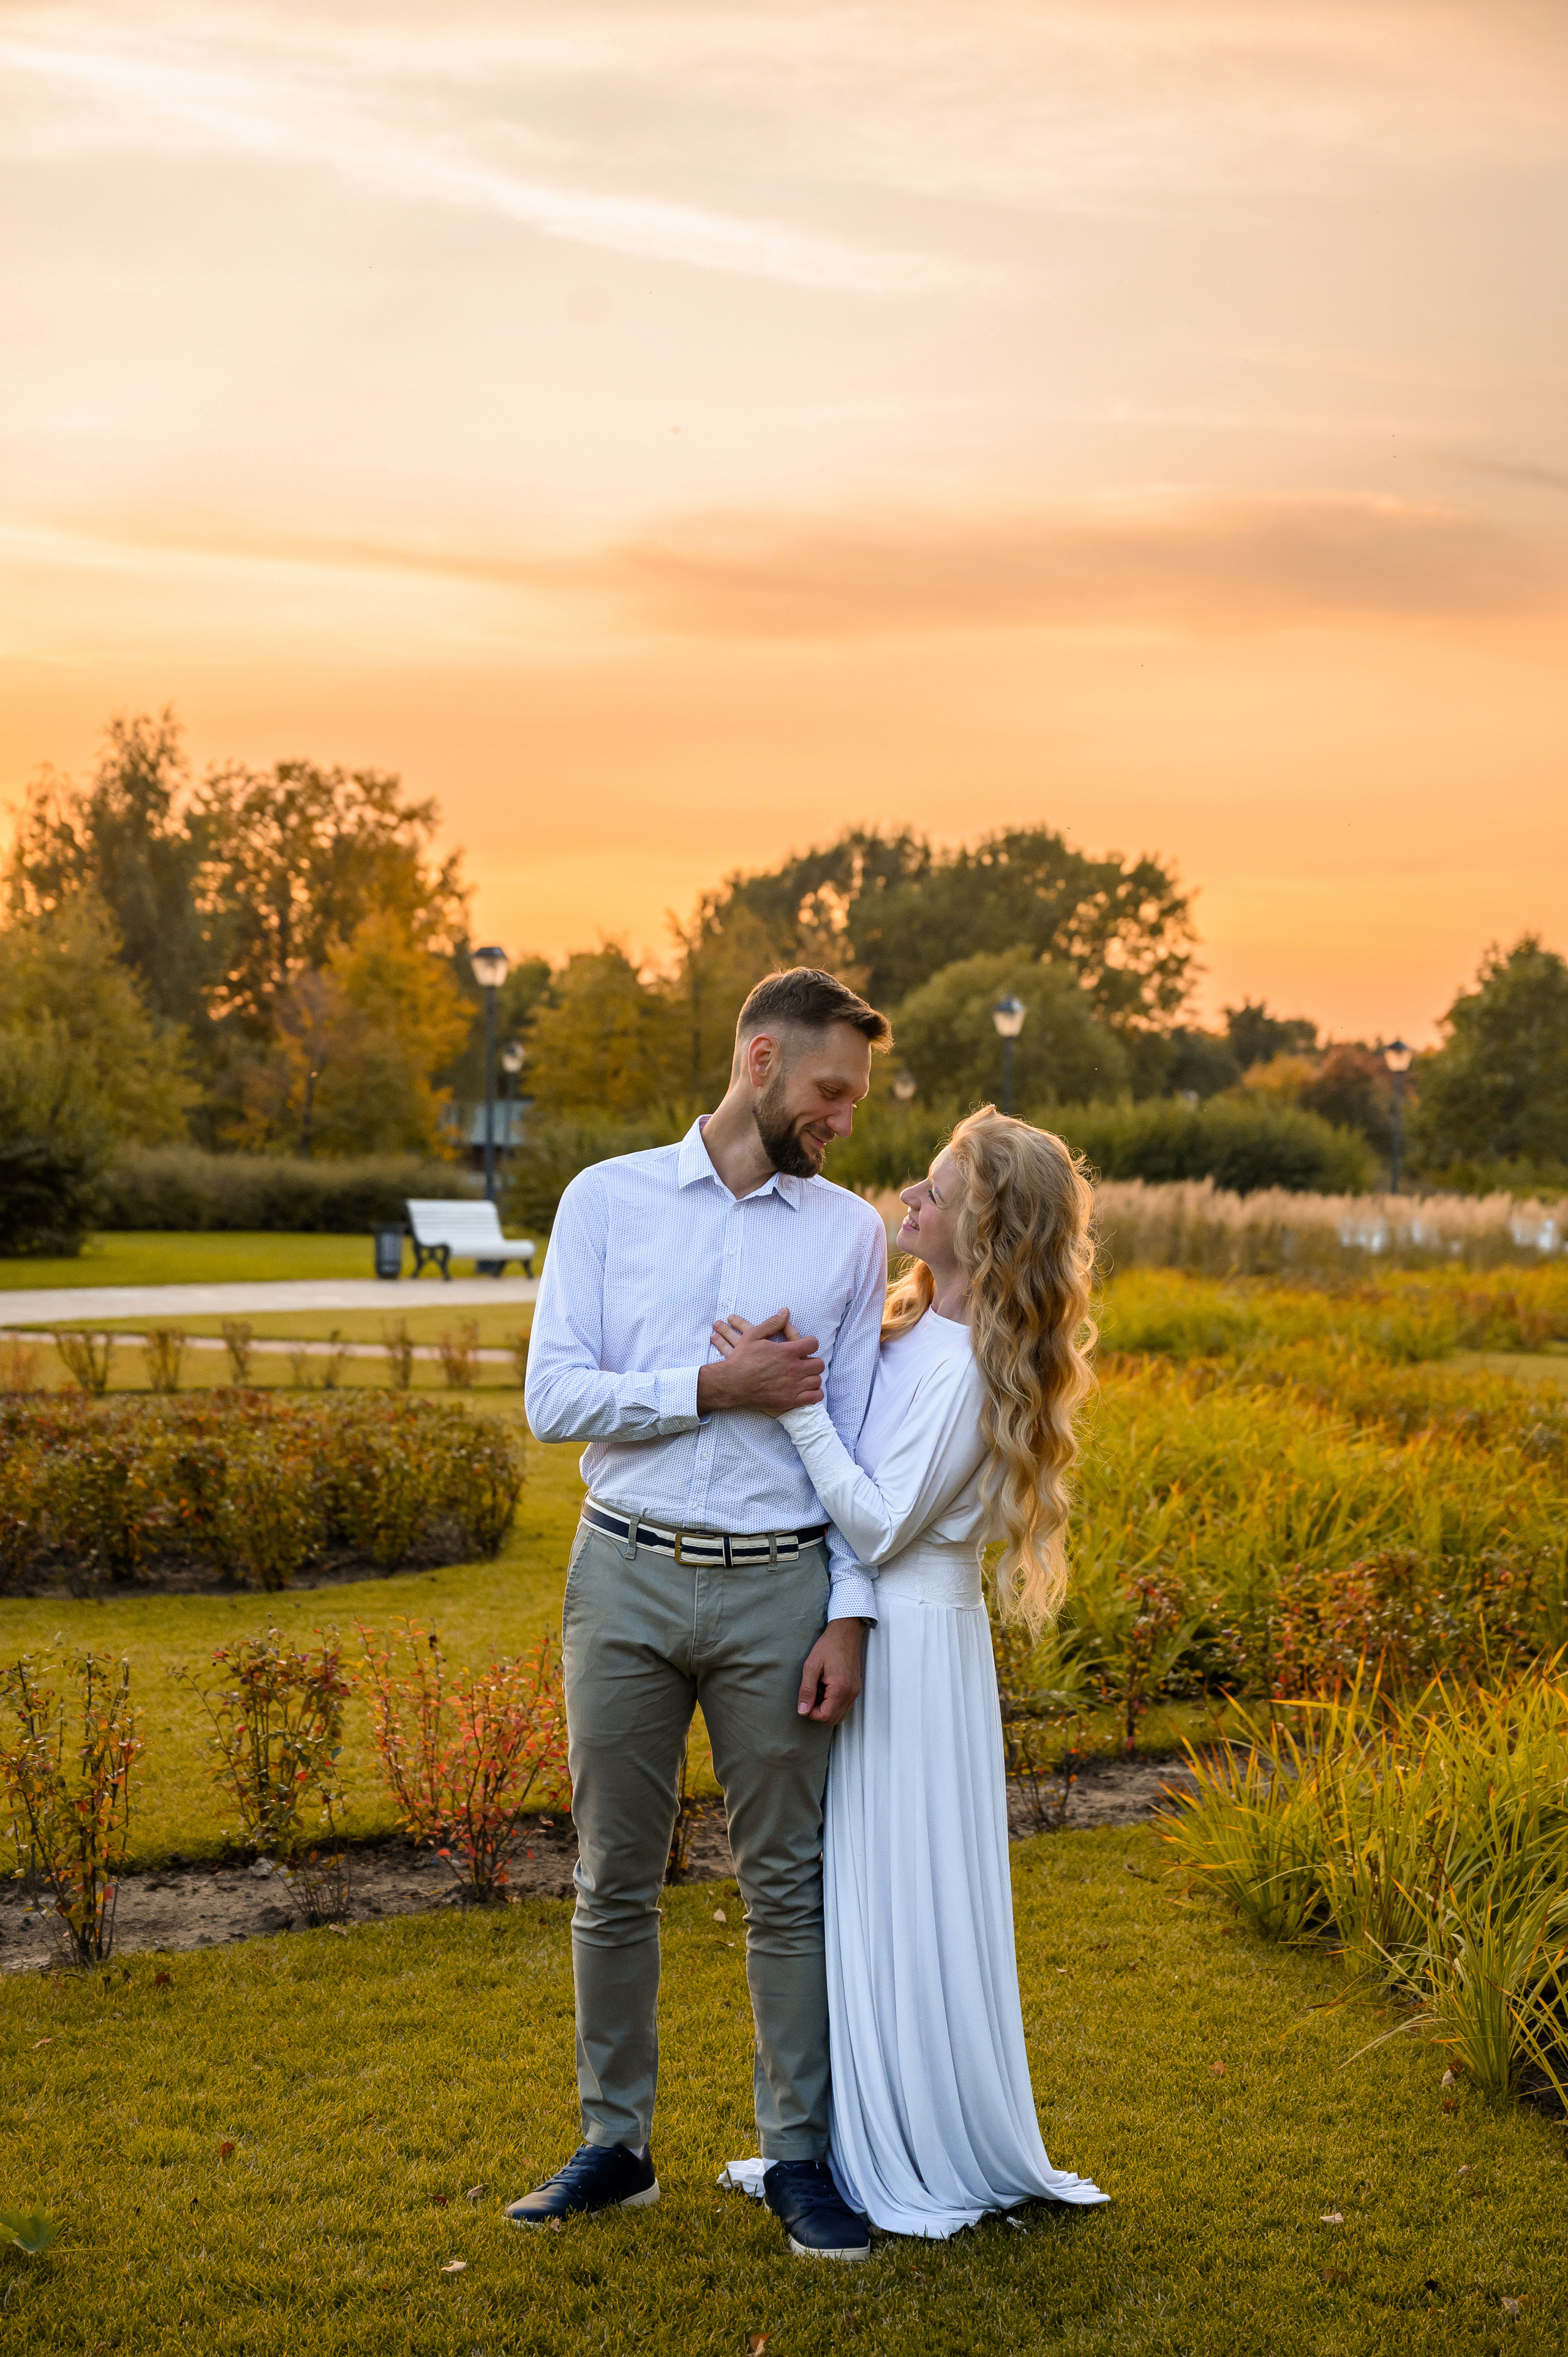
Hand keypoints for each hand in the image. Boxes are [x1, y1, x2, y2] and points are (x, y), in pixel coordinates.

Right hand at [697, 1308, 823, 1415]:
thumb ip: (772, 1323)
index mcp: (787, 1351)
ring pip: (817, 1380)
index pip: (813, 1344)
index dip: (810, 1343)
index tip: (805, 1346)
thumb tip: (785, 1311)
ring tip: (805, 1375)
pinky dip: (814, 1393)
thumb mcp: (753, 1335)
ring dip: (813, 1376)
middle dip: (813, 1361)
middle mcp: (793, 1368)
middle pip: (819, 1363)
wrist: (731, 1383)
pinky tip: (808, 1390)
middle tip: (805, 1362)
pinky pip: (814, 1397)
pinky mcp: (790, 1400)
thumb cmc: (741, 1359)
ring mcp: (793, 1386)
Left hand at [797, 1617, 865, 1725]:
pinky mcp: (855, 1689)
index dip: (811, 1713)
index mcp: (840, 1689)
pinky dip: (833, 1703)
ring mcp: (855, 1692)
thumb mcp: (811, 1666)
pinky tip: (826, 1688)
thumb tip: (803, 1710)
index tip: (805, 1700)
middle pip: (833, 1719)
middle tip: (810, 1696)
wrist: (846, 1633)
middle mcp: (851, 1694)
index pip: (825, 1717)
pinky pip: (844, 1705)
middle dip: (818, 1712)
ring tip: (819, 1690)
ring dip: (826, 1708)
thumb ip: (807, 1690)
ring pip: (839, 1714)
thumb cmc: (829, 1646)